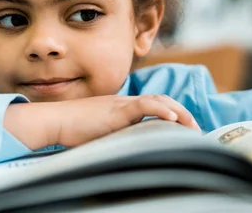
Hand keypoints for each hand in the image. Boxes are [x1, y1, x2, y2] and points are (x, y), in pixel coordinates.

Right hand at [5, 95, 199, 149]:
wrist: (55, 120)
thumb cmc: (72, 130)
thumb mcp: (99, 132)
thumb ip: (115, 136)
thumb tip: (127, 151)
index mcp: (122, 107)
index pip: (153, 104)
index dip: (171, 112)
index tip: (185, 128)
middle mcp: (124, 102)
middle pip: (161, 100)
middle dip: (182, 112)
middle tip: (195, 129)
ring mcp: (121, 104)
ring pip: (157, 100)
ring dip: (178, 112)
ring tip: (191, 125)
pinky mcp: (116, 110)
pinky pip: (144, 105)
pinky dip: (160, 110)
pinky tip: (172, 120)